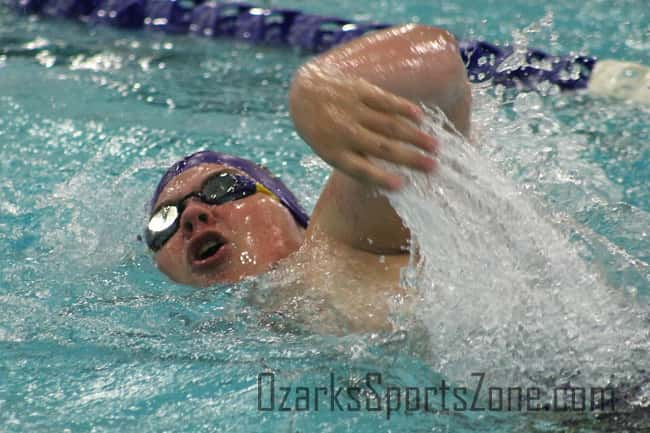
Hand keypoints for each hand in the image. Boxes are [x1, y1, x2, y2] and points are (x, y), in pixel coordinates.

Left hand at [289, 67, 438, 189]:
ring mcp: (352, 110)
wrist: (304, 93)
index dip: (380, 178)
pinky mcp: (359, 90)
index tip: (401, 185)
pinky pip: (385, 101)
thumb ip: (354, 159)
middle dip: (410, 158)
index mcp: (334, 152)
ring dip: (414, 136)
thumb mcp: (328, 149)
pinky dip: (404, 109)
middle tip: (433, 166)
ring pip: (389, 125)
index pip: (360, 168)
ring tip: (435, 145)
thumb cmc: (322, 129)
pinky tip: (420, 117)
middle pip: (382, 148)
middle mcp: (344, 132)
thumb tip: (390, 175)